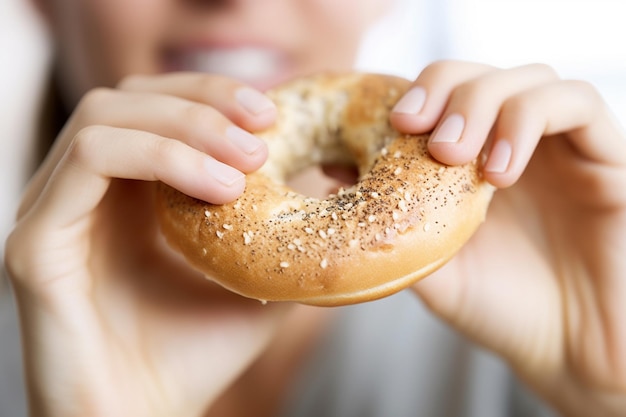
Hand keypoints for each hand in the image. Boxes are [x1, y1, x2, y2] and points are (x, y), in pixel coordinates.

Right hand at [5, 73, 287, 416]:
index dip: (210, 95)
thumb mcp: (258, 271)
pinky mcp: (35, 244)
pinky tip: (217, 189)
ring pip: (104, 117)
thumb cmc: (199, 351)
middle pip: (127, 97)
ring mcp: (52, 212)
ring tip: (247, 168)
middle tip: (264, 129)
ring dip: (186, 128)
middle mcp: (82, 194)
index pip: (155, 106)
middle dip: (203, 102)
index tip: (271, 113)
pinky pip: (88, 161)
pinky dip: (159, 158)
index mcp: (124, 194)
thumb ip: (283, 220)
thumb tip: (328, 175)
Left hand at [391, 61, 625, 415]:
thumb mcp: (431, 269)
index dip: (414, 94)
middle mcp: (516, 144)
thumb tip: (327, 185)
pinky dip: (531, 121)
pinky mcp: (609, 158)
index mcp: (475, 161)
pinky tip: (502, 171)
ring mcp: (562, 148)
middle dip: (446, 92)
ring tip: (458, 159)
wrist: (566, 353)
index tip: (388, 124)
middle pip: (482, 73)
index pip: (445, 94)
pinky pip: (580, 103)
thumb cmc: (496, 310)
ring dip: (484, 103)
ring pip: (529, 78)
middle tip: (420, 134)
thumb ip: (388, 228)